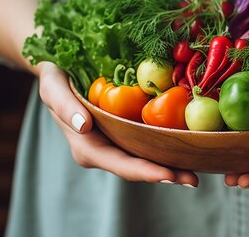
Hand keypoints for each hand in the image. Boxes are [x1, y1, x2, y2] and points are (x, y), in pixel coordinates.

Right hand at [36, 62, 198, 186]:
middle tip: (194, 179)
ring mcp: (114, 142)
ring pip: (144, 158)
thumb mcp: (52, 87)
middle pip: (137, 168)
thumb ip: (65, 106)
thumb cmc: (53, 77)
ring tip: (195, 170)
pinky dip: (165, 146)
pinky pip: (146, 143)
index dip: (145, 172)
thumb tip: (84, 126)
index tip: (168, 175)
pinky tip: (185, 146)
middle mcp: (103, 150)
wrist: (58, 68)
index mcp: (87, 147)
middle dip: (165, 175)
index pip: (120, 164)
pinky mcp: (124, 131)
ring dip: (170, 165)